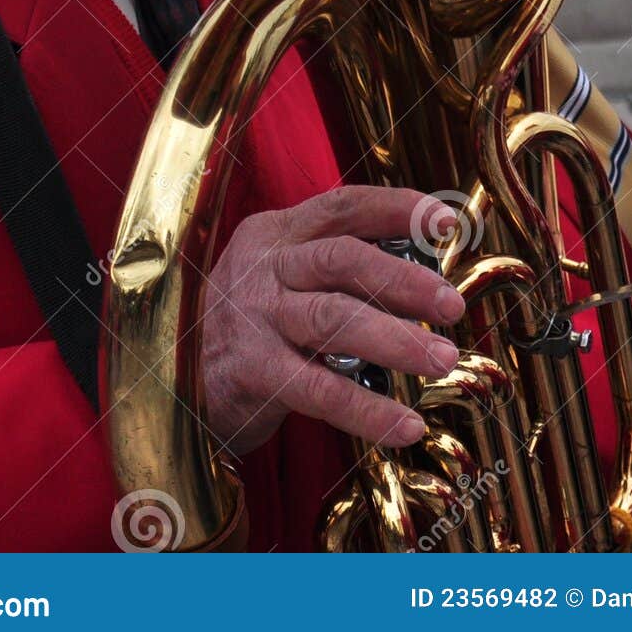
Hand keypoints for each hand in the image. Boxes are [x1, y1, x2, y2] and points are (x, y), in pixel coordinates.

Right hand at [202, 186, 465, 456]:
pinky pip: (318, 389)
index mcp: (278, 233)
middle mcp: (265, 267)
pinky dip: (367, 409)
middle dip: (404, 279)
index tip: (445, 223)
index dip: (396, 209)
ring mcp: (255, 318)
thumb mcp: (282, 277)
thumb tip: (423, 274)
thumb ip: (335, 268)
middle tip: (452, 306)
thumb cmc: (251, 324)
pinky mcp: (252, 372)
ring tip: (442, 359)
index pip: (343, 206)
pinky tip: (405, 425)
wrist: (178, 381)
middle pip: (342, 259)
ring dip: (395, 339)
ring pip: (334, 319)